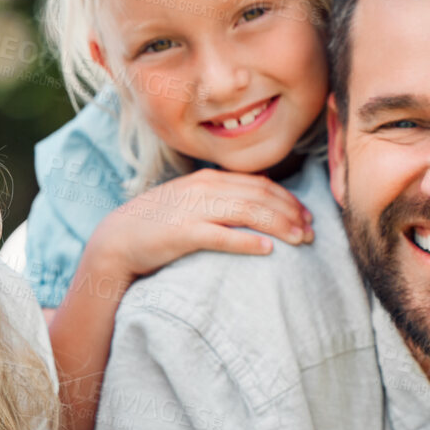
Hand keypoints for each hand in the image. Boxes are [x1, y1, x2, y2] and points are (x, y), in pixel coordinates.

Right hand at [91, 168, 312, 281]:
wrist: (116, 240)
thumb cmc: (156, 225)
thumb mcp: (190, 202)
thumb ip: (219, 199)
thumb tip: (254, 201)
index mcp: (208, 180)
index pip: (259, 183)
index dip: (288, 199)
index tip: (307, 216)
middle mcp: (204, 189)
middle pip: (260, 195)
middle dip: (291, 212)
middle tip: (312, 232)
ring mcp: (194, 210)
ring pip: (249, 211)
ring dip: (280, 225)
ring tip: (301, 241)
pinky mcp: (183, 234)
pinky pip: (223, 236)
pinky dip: (248, 241)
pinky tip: (268, 250)